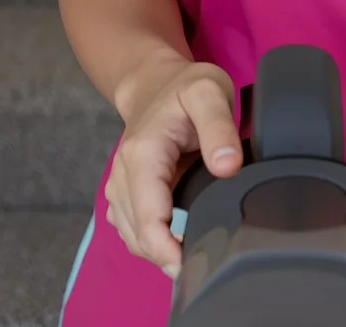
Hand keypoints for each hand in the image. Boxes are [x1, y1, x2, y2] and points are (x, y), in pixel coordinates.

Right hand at [108, 53, 243, 278]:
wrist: (155, 83)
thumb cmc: (184, 87)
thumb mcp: (208, 92)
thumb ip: (219, 127)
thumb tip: (226, 166)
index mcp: (142, 154)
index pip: (147, 218)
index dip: (167, 250)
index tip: (194, 264)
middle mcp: (122, 173)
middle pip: (137, 234)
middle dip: (166, 256)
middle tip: (205, 263)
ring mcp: (119, 184)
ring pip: (131, 235)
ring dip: (157, 251)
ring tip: (194, 254)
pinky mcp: (123, 192)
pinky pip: (129, 227)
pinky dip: (149, 240)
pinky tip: (176, 239)